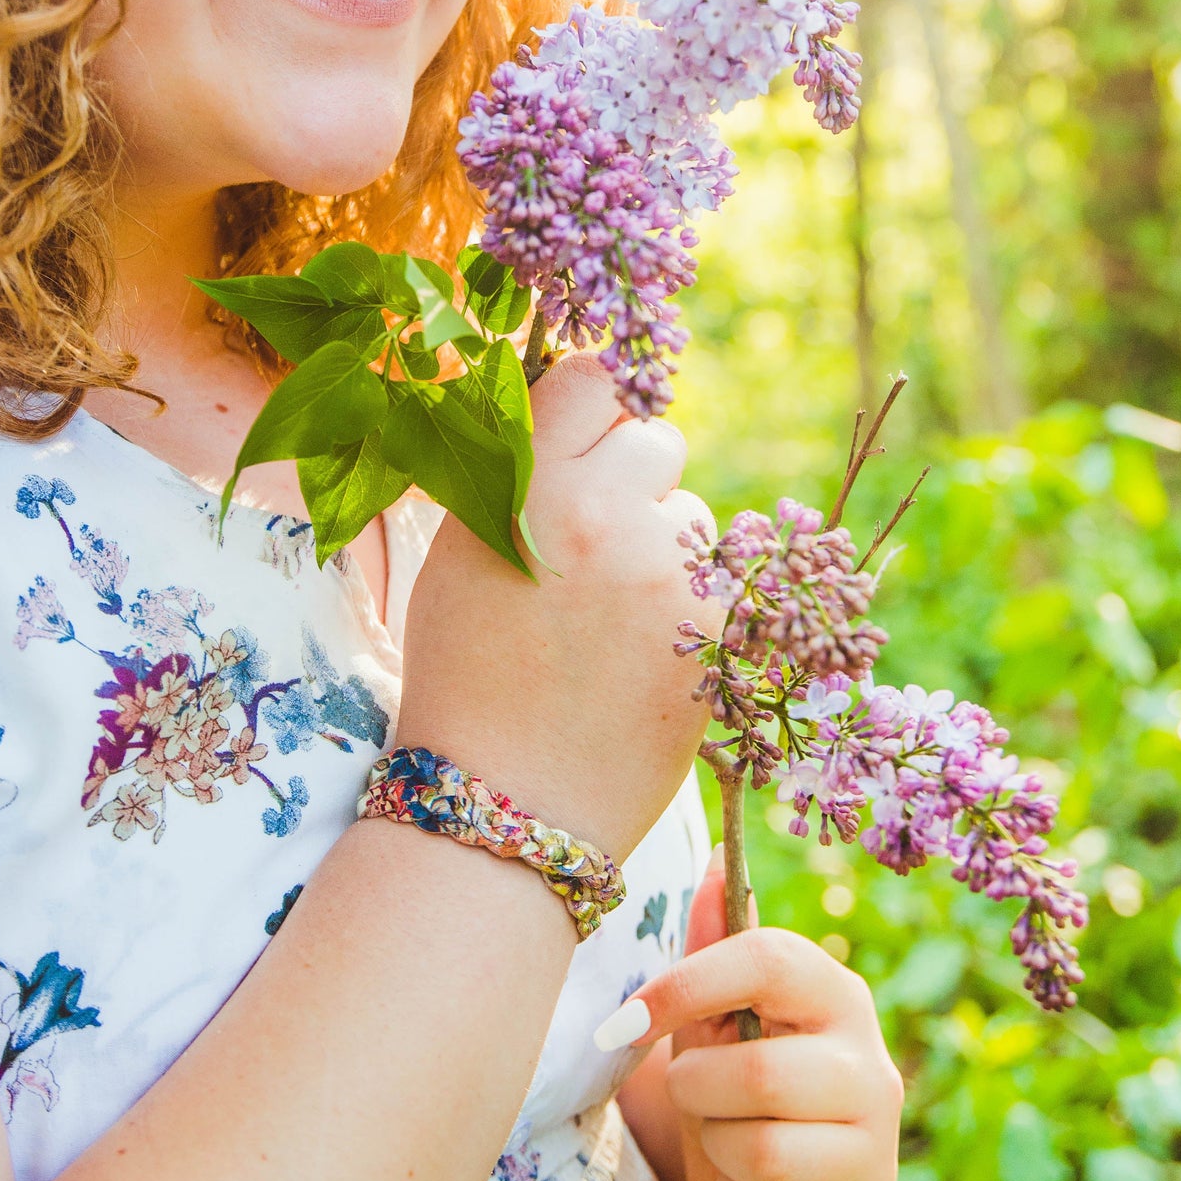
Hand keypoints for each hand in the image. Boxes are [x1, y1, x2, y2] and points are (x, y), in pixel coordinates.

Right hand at [398, 353, 714, 862]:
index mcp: (526, 486)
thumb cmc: (466, 675)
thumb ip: (514, 474)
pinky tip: (642, 656)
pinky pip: (721, 580)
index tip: (589, 432)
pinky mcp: (717, 628)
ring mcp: (667, 573)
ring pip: (693, 514)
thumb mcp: (460, 553)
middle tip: (596, 542)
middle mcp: (601, 514)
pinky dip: (690, 609)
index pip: (592, 377)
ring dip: (665, 548)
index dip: (595, 402)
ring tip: (611, 619)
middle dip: (634, 479)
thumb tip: (568, 412)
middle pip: (655, 439)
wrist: (504, 802)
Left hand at [602, 854, 902, 1180]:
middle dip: (697, 1089)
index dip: (684, 985)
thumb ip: (716, 934)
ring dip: (716, 1149)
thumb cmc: (734, 1065)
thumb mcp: (718, 1003)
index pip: (766, 960)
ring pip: (762, 1153)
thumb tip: (717, 857)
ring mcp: (878, 1156)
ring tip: (725, 1138)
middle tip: (695, 1092)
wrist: (762, 1174)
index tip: (625, 1020)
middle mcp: (874, 1070)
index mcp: (836, 996)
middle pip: (760, 1075)